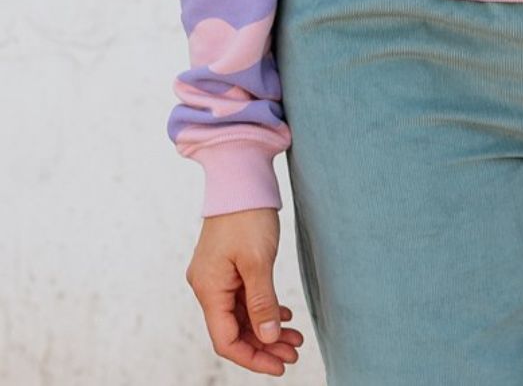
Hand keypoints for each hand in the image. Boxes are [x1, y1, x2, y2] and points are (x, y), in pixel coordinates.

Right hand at [185, 207, 304, 374]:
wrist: (240, 175)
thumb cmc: (247, 214)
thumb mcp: (259, 261)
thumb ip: (262, 303)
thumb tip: (267, 339)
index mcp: (209, 289)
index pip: (226, 340)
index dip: (253, 358)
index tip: (280, 366)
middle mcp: (207, 286)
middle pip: (234, 330)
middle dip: (264, 345)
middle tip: (294, 353)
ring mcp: (216, 276)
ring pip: (241, 315)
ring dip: (266, 328)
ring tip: (296, 338)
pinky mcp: (227, 266)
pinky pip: (243, 298)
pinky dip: (263, 309)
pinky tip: (284, 316)